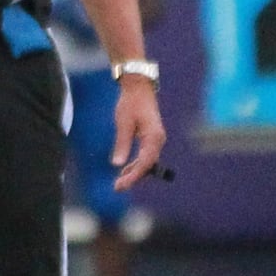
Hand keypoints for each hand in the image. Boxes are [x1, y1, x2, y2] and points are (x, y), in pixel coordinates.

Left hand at [110, 75, 165, 190]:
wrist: (138, 87)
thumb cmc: (130, 102)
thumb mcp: (123, 122)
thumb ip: (122, 143)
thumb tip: (118, 164)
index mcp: (154, 137)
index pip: (145, 163)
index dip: (133, 176)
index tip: (121, 185)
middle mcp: (158, 140)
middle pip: (147, 165)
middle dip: (133, 177)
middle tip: (117, 187)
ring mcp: (156, 139)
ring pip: (147, 162)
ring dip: (135, 171)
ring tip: (120, 181)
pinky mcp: (151, 137)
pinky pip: (145, 155)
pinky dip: (136, 163)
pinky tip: (125, 169)